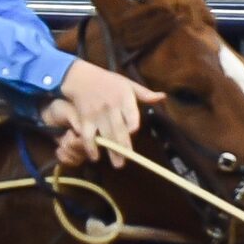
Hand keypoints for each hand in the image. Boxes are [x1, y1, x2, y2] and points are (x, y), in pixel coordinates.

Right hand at [43, 58, 162, 167]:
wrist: (81, 78)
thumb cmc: (109, 82)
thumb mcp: (128, 84)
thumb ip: (145, 94)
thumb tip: (163, 97)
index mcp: (124, 97)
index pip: (129, 113)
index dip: (131, 123)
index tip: (133, 132)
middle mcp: (111, 106)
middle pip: (118, 129)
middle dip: (123, 146)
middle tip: (128, 160)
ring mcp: (97, 114)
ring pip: (105, 135)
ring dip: (111, 151)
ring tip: (118, 165)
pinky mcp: (85, 119)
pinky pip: (87, 136)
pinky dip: (90, 147)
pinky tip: (95, 157)